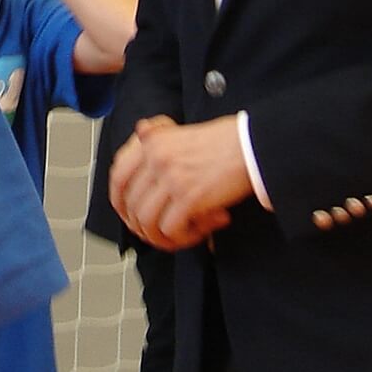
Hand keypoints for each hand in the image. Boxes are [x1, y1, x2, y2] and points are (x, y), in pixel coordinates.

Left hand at [109, 115, 250, 250]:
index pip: (118, 176)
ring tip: (186, 235)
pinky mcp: (188, 197)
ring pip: (148, 222)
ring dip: (164, 236)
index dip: (120, 203)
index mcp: (152, 142)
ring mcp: (170, 178)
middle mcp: (156, 158)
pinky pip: (171, 229)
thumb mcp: (183, 133)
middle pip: (132, 205)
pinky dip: (184, 237)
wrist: (254, 146)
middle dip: (146, 227)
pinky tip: (203, 231)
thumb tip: (139, 137)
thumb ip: (158, 140)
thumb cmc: (226, 142)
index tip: (131, 216)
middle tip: (165, 233)